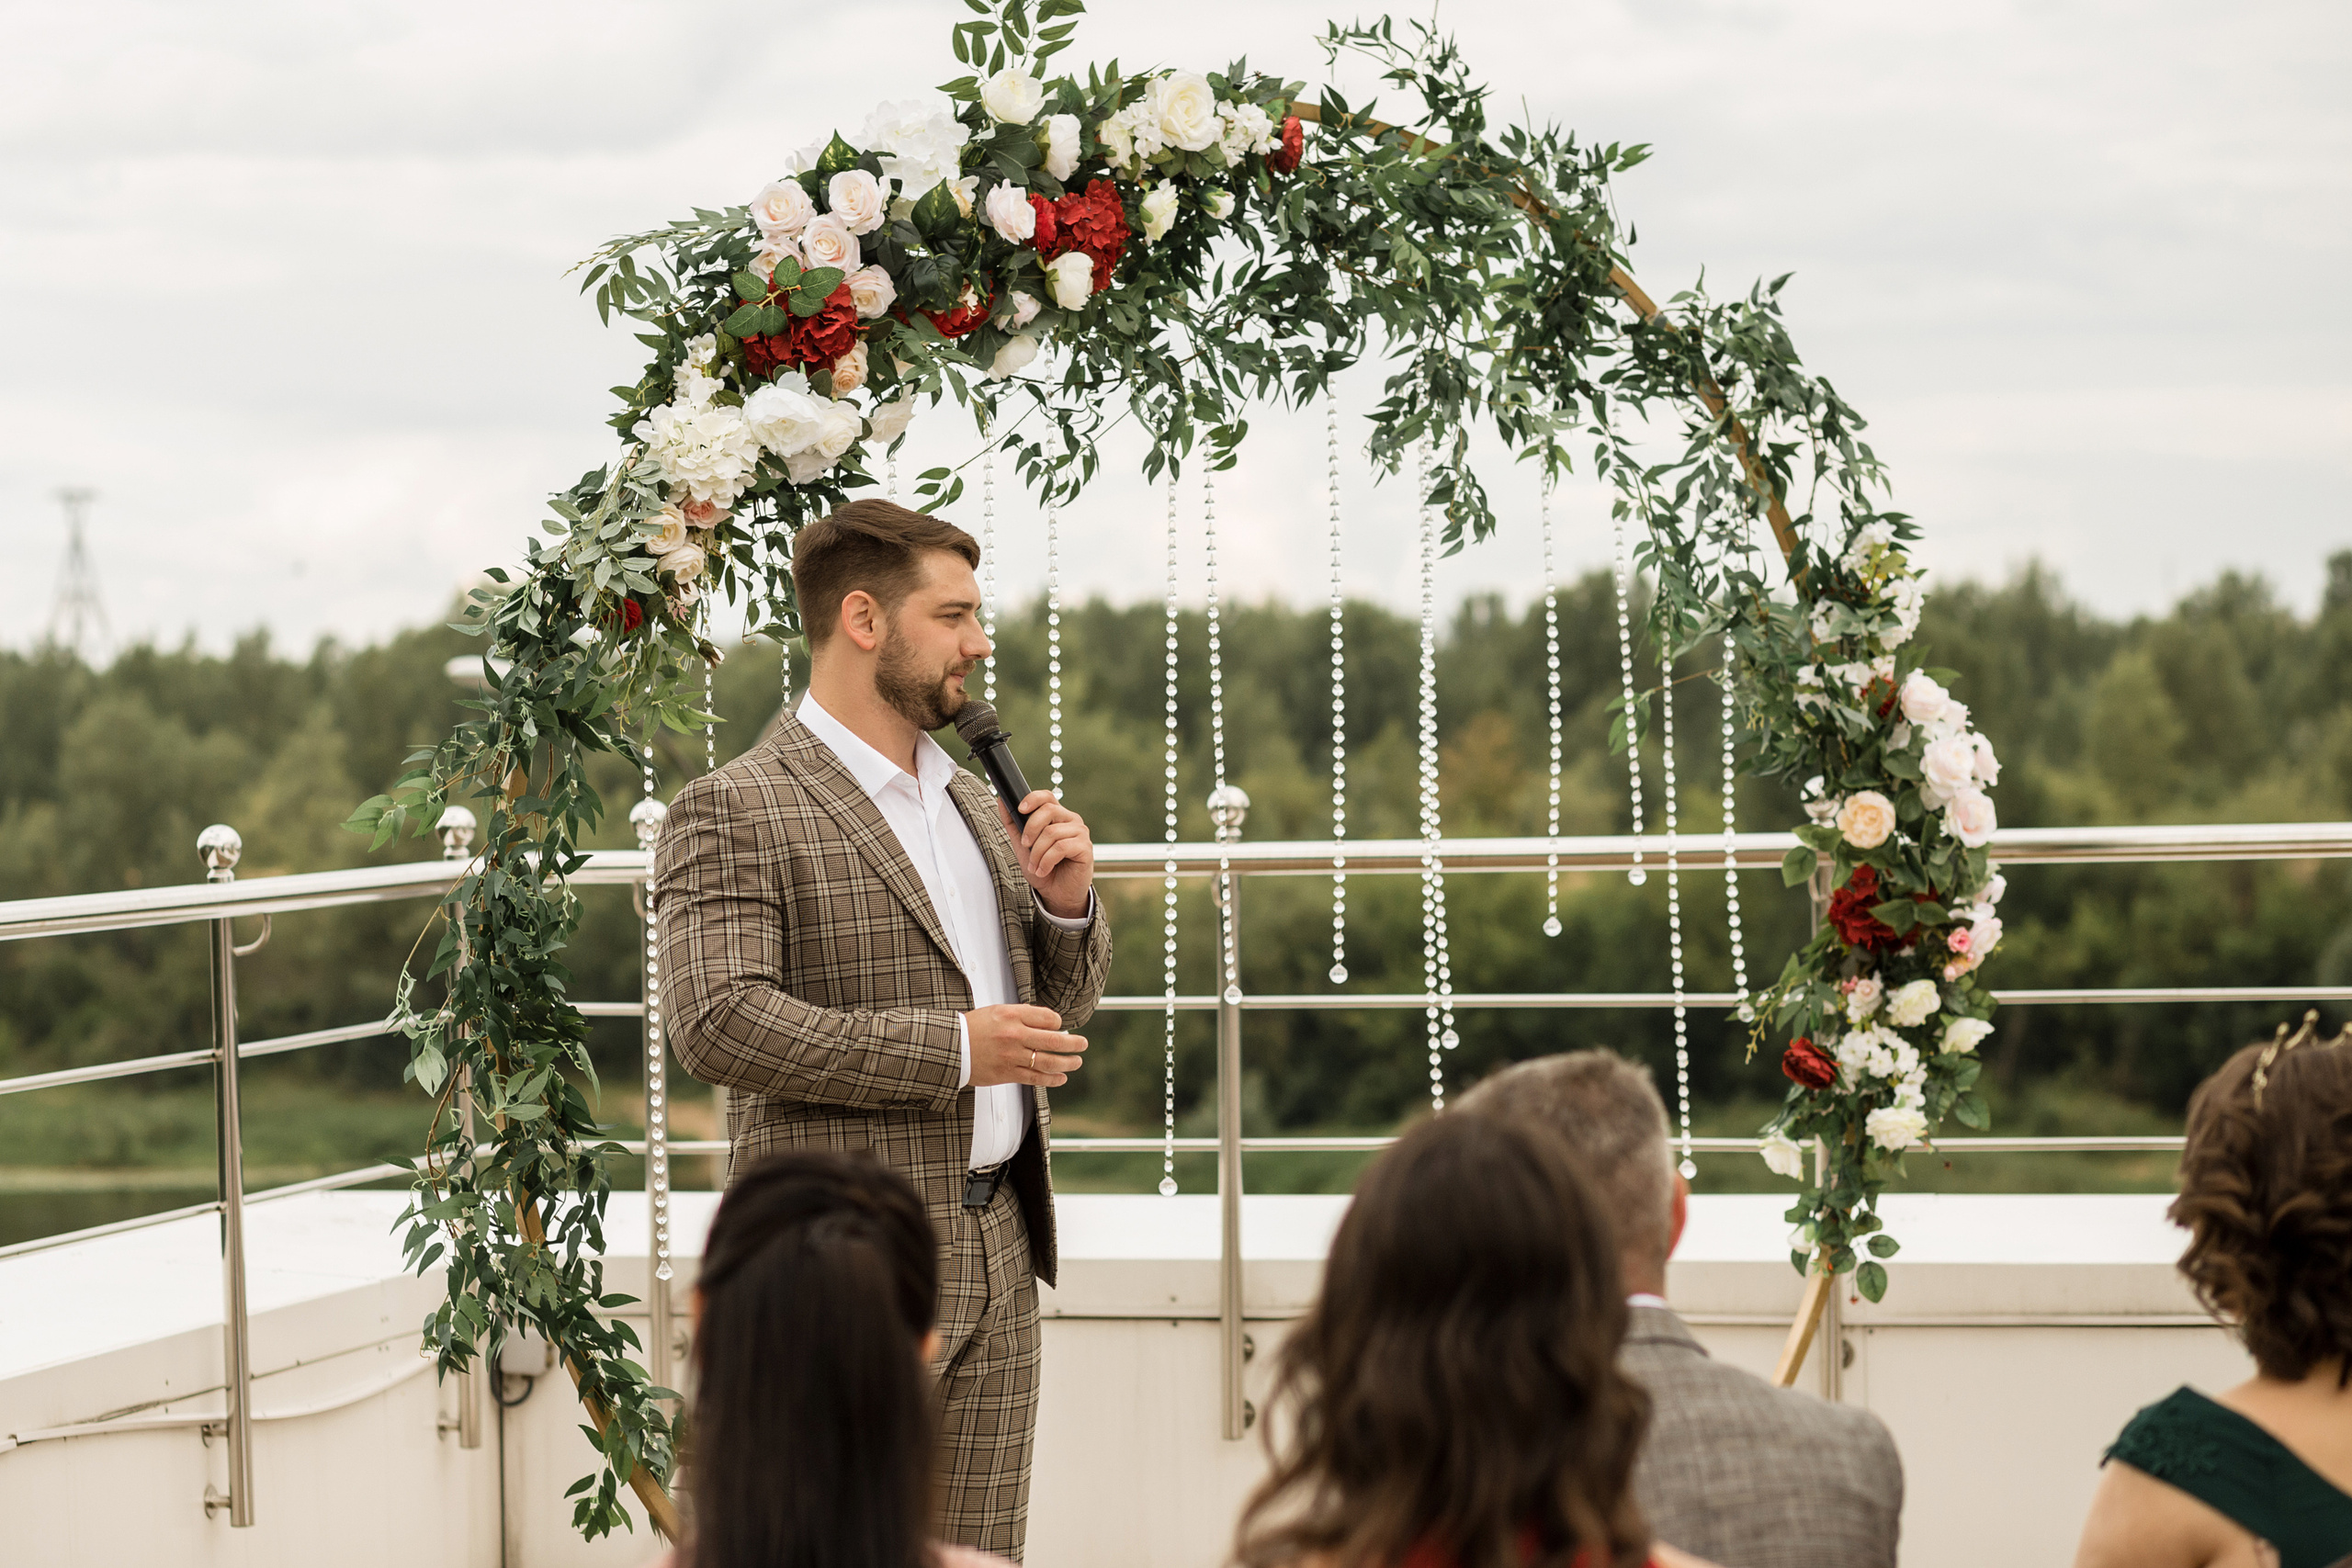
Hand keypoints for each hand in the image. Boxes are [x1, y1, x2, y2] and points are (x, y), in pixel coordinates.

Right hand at [966, 1003, 1087, 1087]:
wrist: (951, 1047)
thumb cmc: (973, 1028)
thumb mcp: (997, 1011)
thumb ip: (1022, 1015)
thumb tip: (1048, 1022)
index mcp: (1012, 1015)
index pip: (1047, 1018)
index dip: (1058, 1022)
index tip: (1060, 1025)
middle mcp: (1014, 1035)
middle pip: (1053, 1040)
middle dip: (1073, 1043)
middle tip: (1083, 1044)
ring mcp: (1012, 1056)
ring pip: (1048, 1061)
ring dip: (1067, 1063)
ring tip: (1076, 1061)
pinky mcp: (1007, 1074)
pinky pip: (1035, 1078)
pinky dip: (1051, 1079)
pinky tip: (1061, 1078)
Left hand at [999, 791, 1093, 920]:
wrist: (1056, 893)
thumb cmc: (1042, 867)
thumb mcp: (1022, 845)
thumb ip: (1013, 823)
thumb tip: (1001, 800)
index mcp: (1057, 816)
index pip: (1047, 796)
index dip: (1033, 798)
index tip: (1020, 809)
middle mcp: (1071, 820)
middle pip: (1049, 810)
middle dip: (1031, 829)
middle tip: (1024, 845)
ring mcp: (1080, 833)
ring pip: (1052, 832)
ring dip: (1037, 853)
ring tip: (1035, 865)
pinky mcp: (1086, 847)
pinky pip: (1061, 847)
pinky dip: (1047, 861)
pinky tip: (1043, 870)